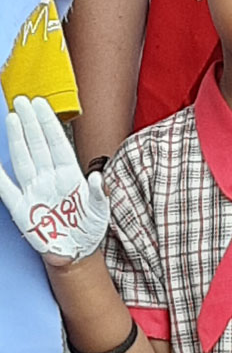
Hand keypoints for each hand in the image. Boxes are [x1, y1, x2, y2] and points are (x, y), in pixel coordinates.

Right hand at [0, 97, 108, 264]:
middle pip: (38, 146)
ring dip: (18, 140)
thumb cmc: (89, 226)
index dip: (48, 124)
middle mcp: (50, 178)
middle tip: (22, 101)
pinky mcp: (23, 208)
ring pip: (24, 159)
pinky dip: (0, 177)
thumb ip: (100, 193)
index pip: (57, 144)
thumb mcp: (101, 210)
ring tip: (13, 118)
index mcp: (70, 175)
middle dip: (31, 123)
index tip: (40, 105)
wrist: (77, 250)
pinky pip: (8, 189)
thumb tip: (99, 178)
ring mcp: (35, 191)